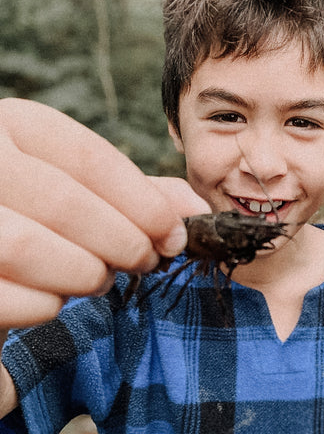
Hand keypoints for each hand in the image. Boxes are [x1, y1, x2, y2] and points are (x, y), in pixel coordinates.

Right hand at [0, 99, 207, 327]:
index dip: (142, 200)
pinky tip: (55, 298)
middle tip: (147, 261)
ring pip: (28, 248)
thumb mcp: (80, 193)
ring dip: (86, 273)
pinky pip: (11, 297)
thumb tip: (195, 208)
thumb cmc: (37, 220)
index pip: (84, 155)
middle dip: (123, 241)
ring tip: (99, 277)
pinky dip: (47, 306)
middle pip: (62, 201)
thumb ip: (133, 196)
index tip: (176, 234)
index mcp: (8, 127)